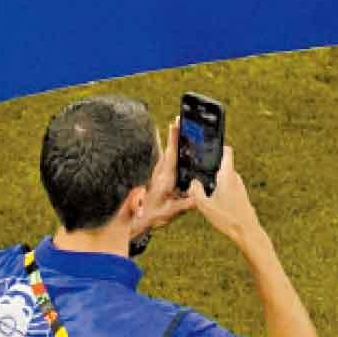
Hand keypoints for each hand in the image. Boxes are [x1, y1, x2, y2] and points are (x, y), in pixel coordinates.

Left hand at [130, 119, 194, 239]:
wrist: (137, 219)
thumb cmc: (153, 214)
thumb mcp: (172, 211)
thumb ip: (186, 204)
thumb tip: (200, 198)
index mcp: (165, 178)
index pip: (171, 154)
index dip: (174, 138)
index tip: (176, 123)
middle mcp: (161, 171)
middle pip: (170, 147)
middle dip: (176, 132)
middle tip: (181, 117)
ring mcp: (159, 171)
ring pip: (167, 151)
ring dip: (173, 138)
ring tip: (180, 124)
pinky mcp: (158, 174)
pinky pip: (166, 157)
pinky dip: (171, 147)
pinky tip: (176, 142)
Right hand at [189, 146, 262, 243]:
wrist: (246, 231)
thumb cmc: (227, 218)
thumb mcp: (204, 205)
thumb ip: (196, 191)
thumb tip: (193, 182)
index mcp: (228, 175)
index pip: (227, 152)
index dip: (218, 145)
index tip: (208, 144)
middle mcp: (235, 178)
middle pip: (222, 165)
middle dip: (210, 165)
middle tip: (196, 167)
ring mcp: (239, 186)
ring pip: (224, 176)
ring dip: (214, 178)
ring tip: (200, 184)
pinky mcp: (240, 194)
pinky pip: (227, 185)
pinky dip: (219, 187)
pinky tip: (210, 197)